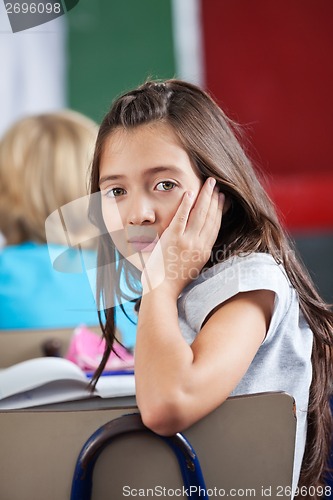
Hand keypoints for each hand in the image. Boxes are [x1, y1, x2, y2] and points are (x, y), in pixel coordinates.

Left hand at [141, 177, 224, 298]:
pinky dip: (187, 203)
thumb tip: (200, 241)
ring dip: (205, 196)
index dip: (220, 210)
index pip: (215, 226)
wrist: (162, 290)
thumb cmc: (174, 280)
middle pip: (210, 217)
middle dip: (215, 199)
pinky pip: (182, 217)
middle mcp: (199, 245)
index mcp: (204, 251)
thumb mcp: (193, 266)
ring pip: (200, 214)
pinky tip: (190, 192)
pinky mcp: (173, 238)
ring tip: (209, 183)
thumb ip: (197, 251)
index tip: (223, 199)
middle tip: (217, 185)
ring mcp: (186, 241)